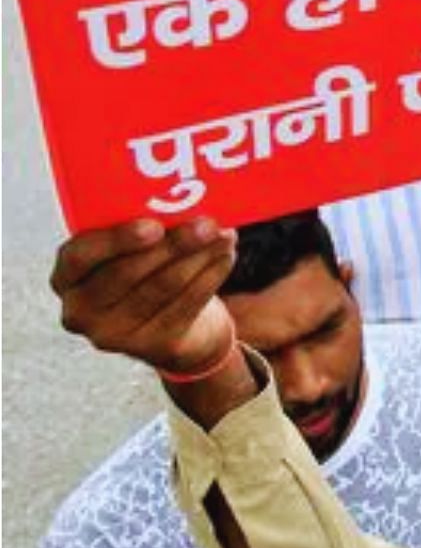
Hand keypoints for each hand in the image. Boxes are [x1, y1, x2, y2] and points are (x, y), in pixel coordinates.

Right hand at [51, 218, 236, 376]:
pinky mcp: (152, 345)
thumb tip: (185, 201)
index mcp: (67, 277)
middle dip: (172, 245)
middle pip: (128, 273)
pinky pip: (187, 305)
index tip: (153, 226)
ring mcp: (114, 334)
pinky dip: (211, 276)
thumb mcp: (127, 252)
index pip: (80, 257)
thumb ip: (140, 231)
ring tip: (224, 235)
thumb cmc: (143, 270)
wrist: (168, 325)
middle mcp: (81, 310)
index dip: (116, 241)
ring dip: (199, 257)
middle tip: (206, 224)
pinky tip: (226, 256)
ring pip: (162, 288)